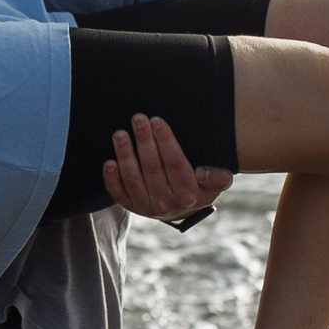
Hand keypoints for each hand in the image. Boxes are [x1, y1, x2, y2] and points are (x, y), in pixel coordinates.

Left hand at [101, 114, 231, 223]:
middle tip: (138, 119)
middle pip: (152, 168)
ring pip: (133, 179)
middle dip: (144, 141)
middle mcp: (167, 203)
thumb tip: (204, 173)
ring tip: (120, 134)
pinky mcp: (132, 207)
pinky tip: (109, 162)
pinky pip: (119, 194)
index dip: (166, 141)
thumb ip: (219, 177)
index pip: (175, 164)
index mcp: (189, 195)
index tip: (158, 121)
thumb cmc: (199, 187)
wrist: (182, 209)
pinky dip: (112, 179)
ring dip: (125, 155)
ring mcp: (147, 207)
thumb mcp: (217, 184)